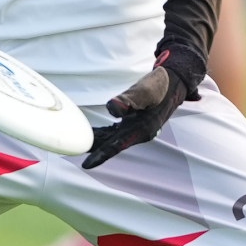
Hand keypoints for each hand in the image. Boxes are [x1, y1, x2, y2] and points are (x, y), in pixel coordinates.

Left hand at [82, 44, 205, 169]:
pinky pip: (115, 132)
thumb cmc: (159, 85)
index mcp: (142, 129)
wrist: (173, 81)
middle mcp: (139, 133)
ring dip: (97, 142)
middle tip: (73, 152)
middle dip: (94, 150)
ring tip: (78, 144)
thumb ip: (128, 99)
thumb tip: (113, 108)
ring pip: (113, 139)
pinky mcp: (134, 123)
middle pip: (112, 145)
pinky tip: (94, 133)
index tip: (86, 164)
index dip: (101, 155)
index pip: (117, 146)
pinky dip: (104, 134)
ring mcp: (137, 129)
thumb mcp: (145, 90)